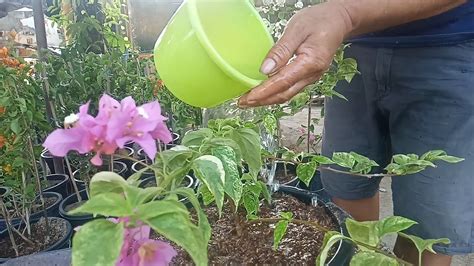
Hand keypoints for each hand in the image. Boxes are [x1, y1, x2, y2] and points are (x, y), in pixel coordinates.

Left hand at [238, 2, 352, 106]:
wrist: (338, 20)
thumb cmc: (319, 20)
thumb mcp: (297, 29)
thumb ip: (281, 50)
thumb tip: (265, 70)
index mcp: (310, 63)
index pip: (282, 83)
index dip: (263, 93)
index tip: (247, 98)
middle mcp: (312, 75)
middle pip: (284, 94)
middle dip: (262, 101)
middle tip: (241, 103)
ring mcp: (311, 77)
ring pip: (287, 94)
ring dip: (267, 99)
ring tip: (249, 100)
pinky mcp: (308, 76)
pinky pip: (290, 89)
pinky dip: (275, 93)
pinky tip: (264, 92)